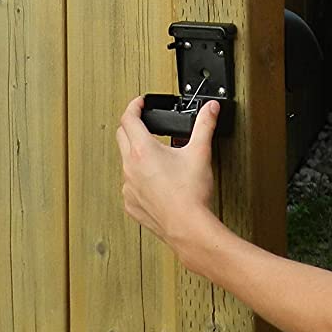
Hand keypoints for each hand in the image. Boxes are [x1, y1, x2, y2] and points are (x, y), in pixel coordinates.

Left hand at [117, 95, 221, 258]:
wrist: (188, 228)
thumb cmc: (191, 195)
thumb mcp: (200, 152)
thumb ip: (204, 125)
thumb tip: (210, 108)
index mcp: (143, 151)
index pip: (128, 118)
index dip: (134, 106)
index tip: (140, 103)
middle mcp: (130, 167)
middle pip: (121, 136)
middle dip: (132, 125)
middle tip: (145, 122)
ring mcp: (128, 187)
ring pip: (124, 161)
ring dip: (135, 153)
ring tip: (154, 153)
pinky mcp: (131, 204)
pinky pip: (129, 184)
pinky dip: (138, 177)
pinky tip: (154, 180)